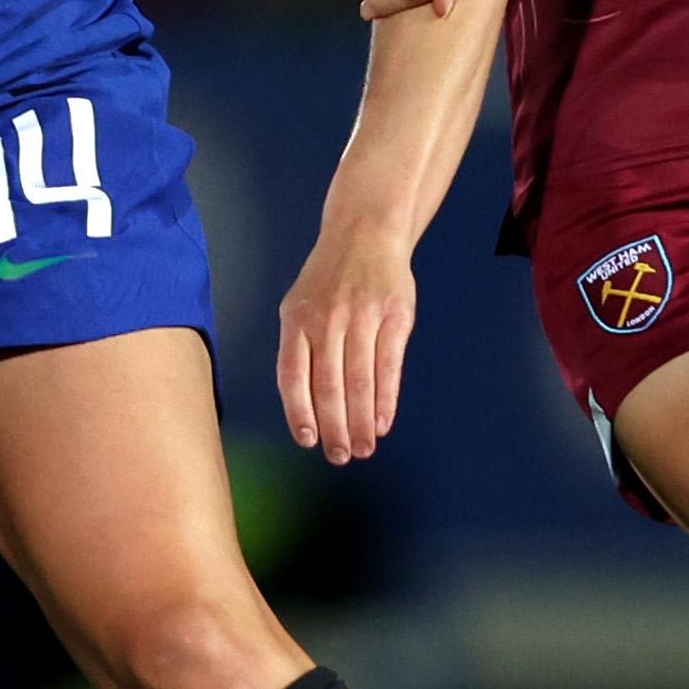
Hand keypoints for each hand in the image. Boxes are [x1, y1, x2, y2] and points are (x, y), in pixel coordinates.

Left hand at [275, 223, 417, 465]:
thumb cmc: (329, 278)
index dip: (300, 413)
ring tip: (363, 447)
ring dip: (361, 422)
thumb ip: (300, 349)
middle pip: (328, 386)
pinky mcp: (395, 316)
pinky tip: (382, 421)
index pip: (293, 376)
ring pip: (360, 381)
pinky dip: (385, 399)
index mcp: (297, 320)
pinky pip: (389, 366)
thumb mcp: (299, 305)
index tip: (308, 441)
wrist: (365, 233)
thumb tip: (303, 406)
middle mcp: (327, 319)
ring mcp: (362, 316)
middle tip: (340, 456)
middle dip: (334, 428)